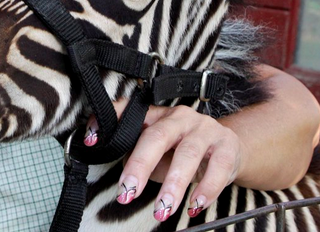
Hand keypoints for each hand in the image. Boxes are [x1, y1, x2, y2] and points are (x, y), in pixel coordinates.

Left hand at [85, 99, 242, 221]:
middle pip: (157, 137)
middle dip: (140, 166)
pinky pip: (217, 169)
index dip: (109, 121)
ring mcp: (205, 129)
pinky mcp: (227, 146)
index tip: (91, 140)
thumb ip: (138, 155)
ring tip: (162, 210)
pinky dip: (205, 190)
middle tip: (127, 192)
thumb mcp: (157, 151)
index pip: (129, 111)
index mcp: (158, 114)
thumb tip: (118, 173)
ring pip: (187, 155)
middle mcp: (180, 117)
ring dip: (173, 186)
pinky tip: (194, 206)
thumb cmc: (183, 150)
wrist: (228, 147)